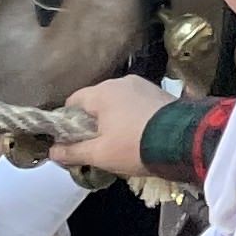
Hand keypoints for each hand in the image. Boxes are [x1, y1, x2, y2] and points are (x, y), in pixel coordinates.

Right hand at [49, 74, 172, 180]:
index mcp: (102, 92)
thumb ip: (73, 151)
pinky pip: (137, 104)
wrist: (183, 142)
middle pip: (96, 101)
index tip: (72, 141)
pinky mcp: (160, 94)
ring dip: (114, 120)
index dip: (68, 122)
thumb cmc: (136, 145)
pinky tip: (138, 135)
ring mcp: (144, 86)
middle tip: (96, 146)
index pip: (73, 102)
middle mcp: (122, 82)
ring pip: (118, 103)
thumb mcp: (100, 154)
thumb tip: (52, 151)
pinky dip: (133, 117)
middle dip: (93, 122)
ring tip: (119, 143)